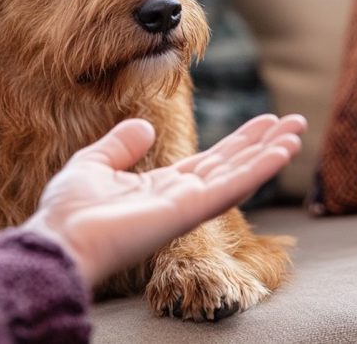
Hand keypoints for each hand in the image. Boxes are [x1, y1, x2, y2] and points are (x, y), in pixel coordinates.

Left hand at [22, 114, 306, 286]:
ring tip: (297, 132)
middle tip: (295, 122)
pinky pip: (233, 187)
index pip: (213, 160)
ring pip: (240, 175)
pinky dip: (260, 169)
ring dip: (271, 154)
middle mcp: (184, 196)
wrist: (60, 238)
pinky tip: (283, 152)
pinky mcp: (191, 211)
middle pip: (234, 165)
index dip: (240, 141)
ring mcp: (190, 205)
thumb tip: (145, 127)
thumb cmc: (69, 210)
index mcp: (165, 185)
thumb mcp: (94, 162)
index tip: (265, 120)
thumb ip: (120, 144)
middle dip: (264, 144)